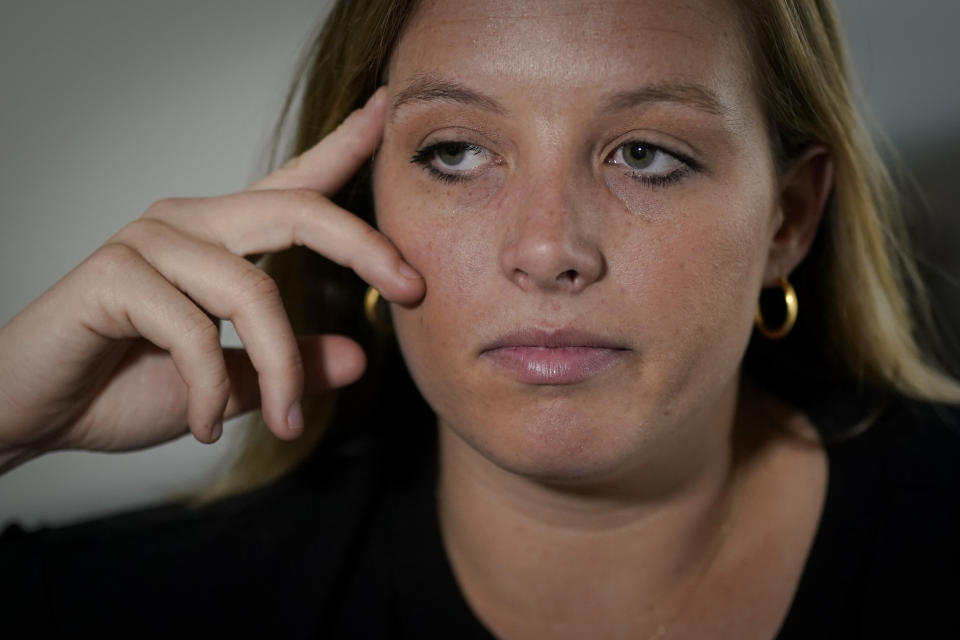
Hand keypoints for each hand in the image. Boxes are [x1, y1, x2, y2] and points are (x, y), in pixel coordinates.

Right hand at [0, 87, 422, 470]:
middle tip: (414, 289)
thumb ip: (290, 366)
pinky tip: (201, 424)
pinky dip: (211, 389)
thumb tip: (359, 356)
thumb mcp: (233, 383)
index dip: (343, 146)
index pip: (294, 184)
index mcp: (221, 239)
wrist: (36, 413)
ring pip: (250, 290)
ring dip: (280, 369)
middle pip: (295, 211)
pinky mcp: (112, 275)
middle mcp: (189, 224)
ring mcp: (148, 243)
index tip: (388, 112)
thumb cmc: (125, 385)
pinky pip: (192, 330)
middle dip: (363, 246)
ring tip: (283, 424)